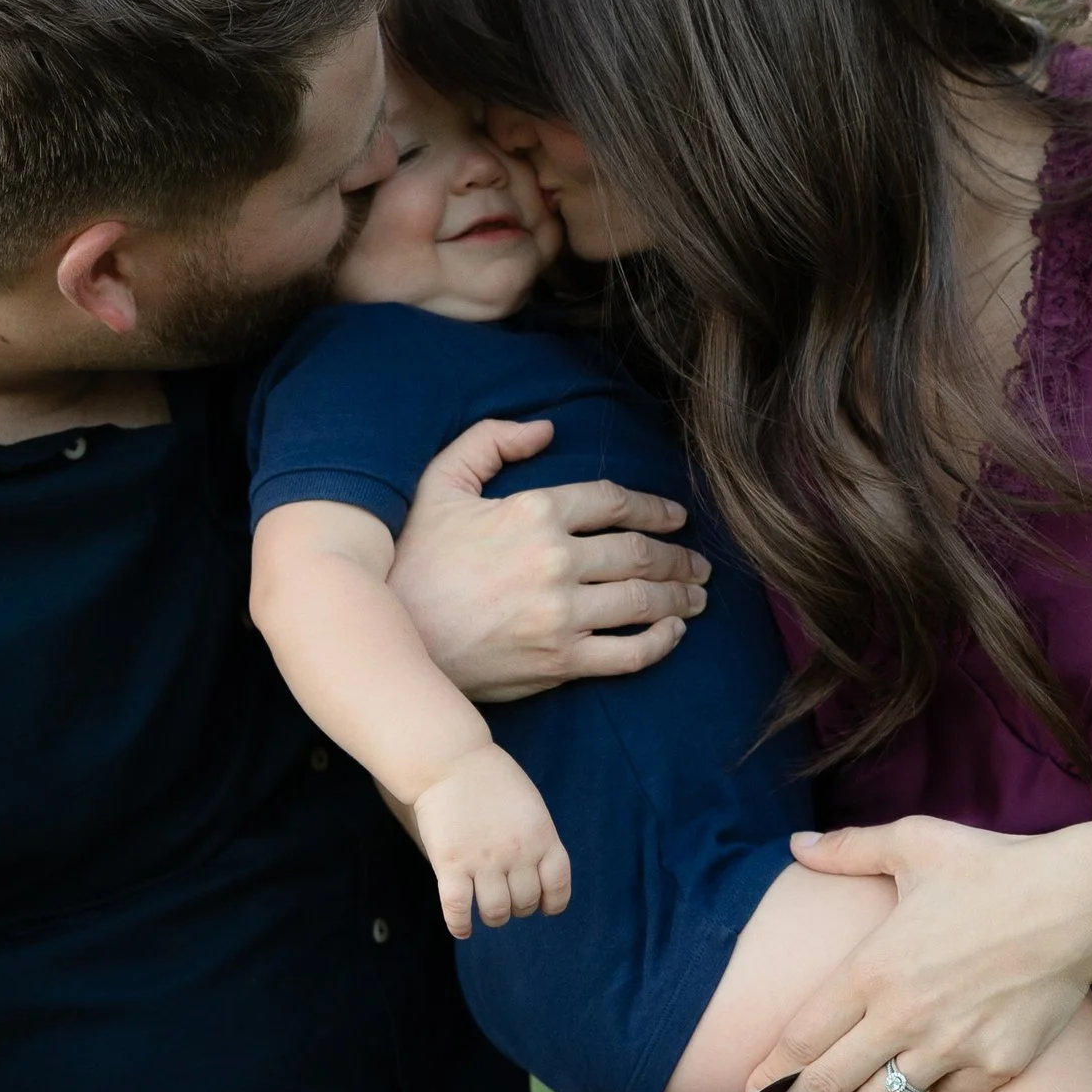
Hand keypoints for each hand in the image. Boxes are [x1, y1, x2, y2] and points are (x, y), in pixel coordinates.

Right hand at [389, 416, 708, 703]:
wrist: (393, 637)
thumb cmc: (413, 559)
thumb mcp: (440, 484)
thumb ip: (490, 442)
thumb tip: (546, 430)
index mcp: (535, 512)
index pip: (615, 502)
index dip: (655, 508)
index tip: (676, 517)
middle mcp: (557, 561)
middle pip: (641, 554)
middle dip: (679, 558)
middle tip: (698, 564)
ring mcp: (562, 615)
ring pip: (644, 602)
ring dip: (680, 598)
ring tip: (696, 597)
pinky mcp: (560, 661)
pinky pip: (629, 653)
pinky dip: (660, 643)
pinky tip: (673, 635)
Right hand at [412, 744, 572, 936]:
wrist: (450, 760)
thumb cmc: (491, 781)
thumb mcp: (530, 807)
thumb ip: (537, 840)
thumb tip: (539, 878)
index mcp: (542, 836)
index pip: (558, 886)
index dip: (553, 903)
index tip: (544, 906)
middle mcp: (517, 852)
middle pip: (526, 903)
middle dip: (518, 908)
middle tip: (508, 901)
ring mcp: (484, 860)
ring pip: (496, 912)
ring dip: (495, 917)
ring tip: (489, 912)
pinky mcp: (450, 863)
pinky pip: (457, 908)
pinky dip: (460, 925)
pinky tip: (462, 929)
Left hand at [738, 814, 1091, 1091]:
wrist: (1082, 905)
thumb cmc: (996, 870)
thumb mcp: (915, 843)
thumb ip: (848, 849)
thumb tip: (797, 843)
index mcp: (873, 968)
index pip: (803, 1038)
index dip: (769, 1074)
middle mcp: (904, 1016)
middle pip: (828, 1085)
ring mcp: (951, 1048)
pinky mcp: (995, 1067)